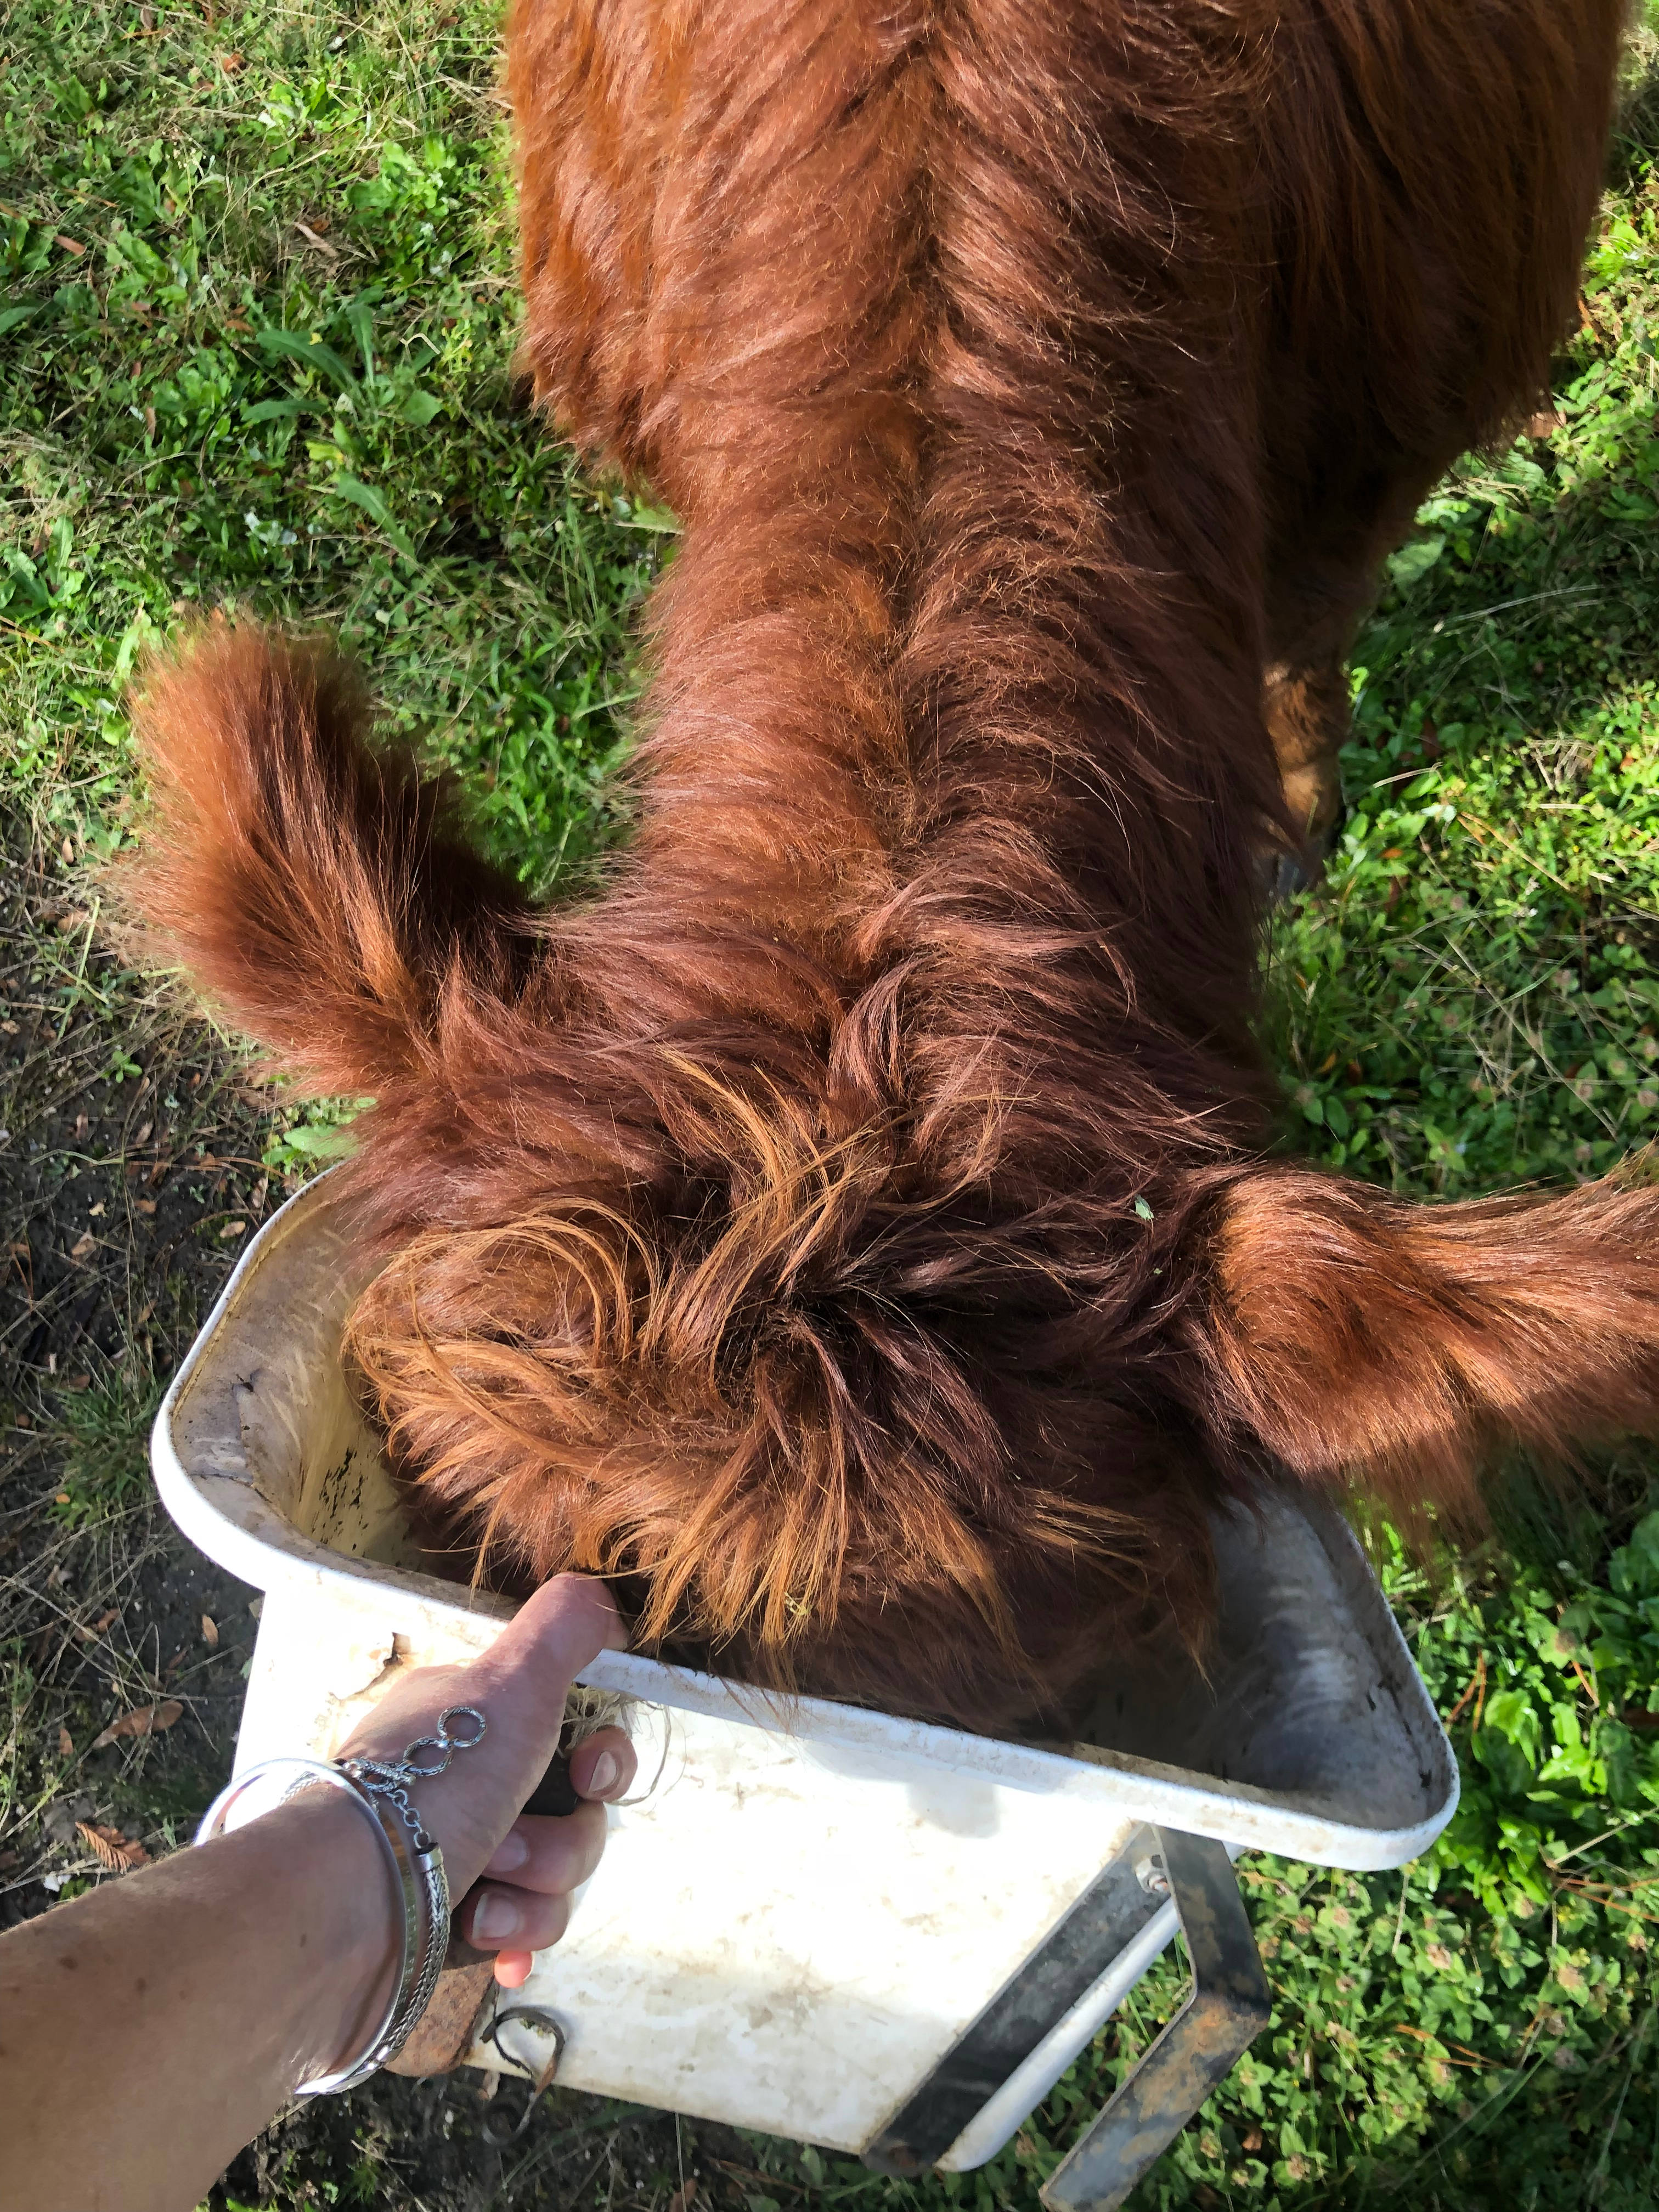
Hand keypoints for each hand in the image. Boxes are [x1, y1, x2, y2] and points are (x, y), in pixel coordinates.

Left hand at [335, 1575, 635, 1985]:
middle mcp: (467, 1783)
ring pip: (554, 1882)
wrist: (341, 1916)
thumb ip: (564, 1629)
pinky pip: (517, 1937)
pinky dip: (512, 1943)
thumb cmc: (427, 1787)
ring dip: (531, 1897)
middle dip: (559, 1844)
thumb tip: (605, 1603)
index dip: (604, 1759)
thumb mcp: (508, 1680)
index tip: (589, 1776)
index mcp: (475, 1721)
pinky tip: (494, 1954)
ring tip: (479, 1905)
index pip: (578, 1735)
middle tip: (505, 1849)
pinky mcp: (448, 1926)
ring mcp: (460, 1856)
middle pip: (575, 1816)